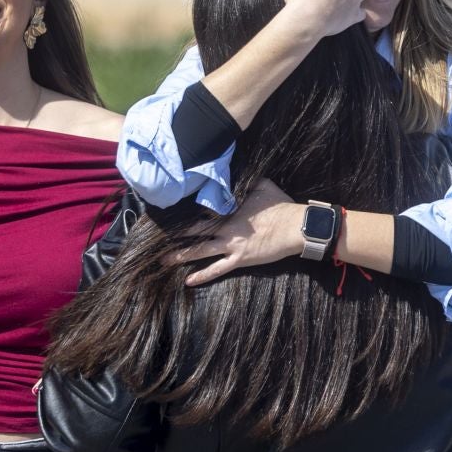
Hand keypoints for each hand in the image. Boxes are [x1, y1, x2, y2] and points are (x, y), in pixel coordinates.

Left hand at [173, 178, 303, 284]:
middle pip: (194, 230)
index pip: (202, 209)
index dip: (186, 211)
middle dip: (176, 234)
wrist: (294, 226)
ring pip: (200, 251)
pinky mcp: (239, 259)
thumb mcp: (263, 185)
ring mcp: (231, 245)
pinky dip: (202, 276)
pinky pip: (217, 270)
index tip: (171, 213)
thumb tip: (239, 170)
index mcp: (229, 209)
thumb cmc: (280, 206)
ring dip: (181, 255)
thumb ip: (247, 180)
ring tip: (164, 260)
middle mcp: (225, 228)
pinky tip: (188, 281)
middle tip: (157, 237)